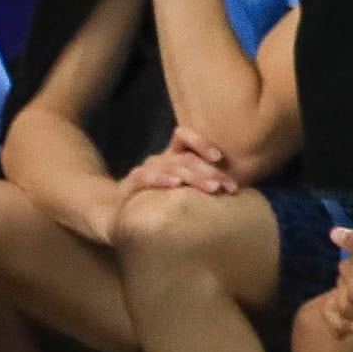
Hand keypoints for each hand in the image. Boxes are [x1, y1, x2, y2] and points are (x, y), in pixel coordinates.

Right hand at [115, 125, 239, 215]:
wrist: (117, 215)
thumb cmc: (159, 202)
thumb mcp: (183, 191)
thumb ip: (203, 184)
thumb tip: (235, 187)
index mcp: (172, 157)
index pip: (183, 136)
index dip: (201, 142)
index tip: (220, 157)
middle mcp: (159, 159)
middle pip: (185, 157)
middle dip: (209, 171)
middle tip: (228, 186)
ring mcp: (144, 171)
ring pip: (170, 167)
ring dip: (194, 177)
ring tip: (212, 187)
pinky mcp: (130, 185)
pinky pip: (146, 178)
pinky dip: (162, 179)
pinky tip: (176, 185)